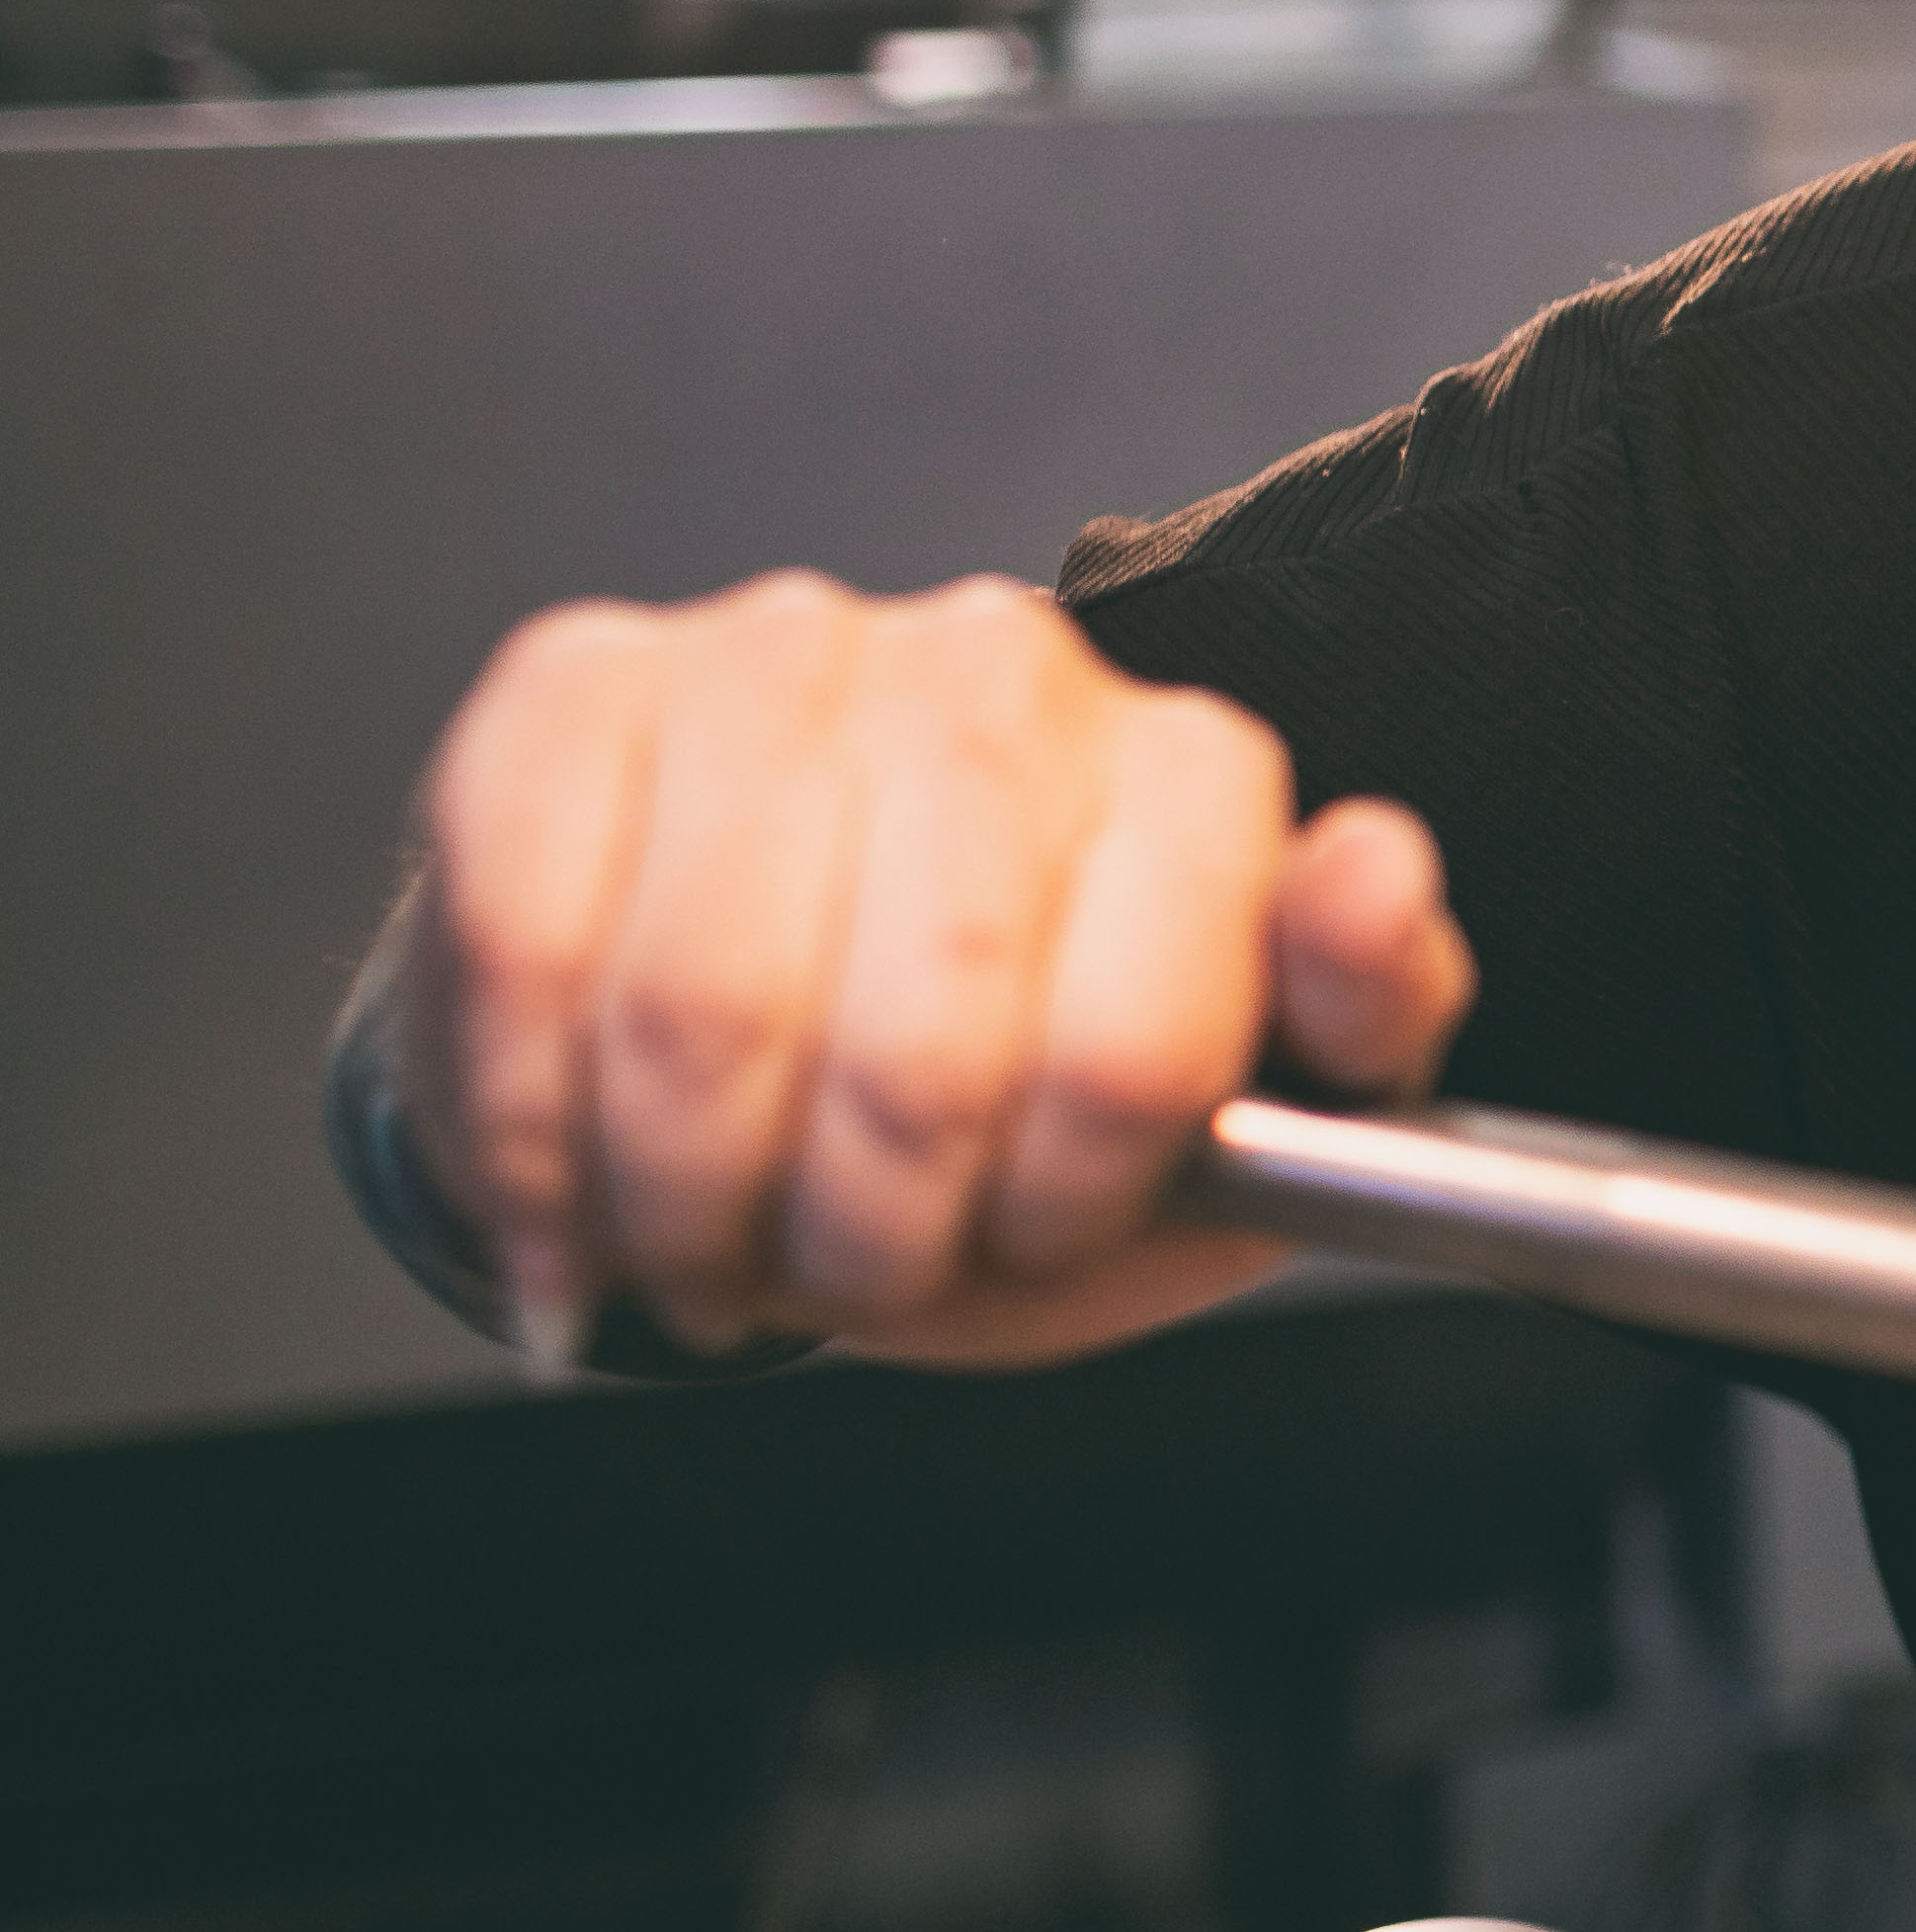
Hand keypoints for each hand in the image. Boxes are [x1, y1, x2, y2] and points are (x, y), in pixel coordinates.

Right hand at [401, 570, 1475, 1367]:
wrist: (778, 1032)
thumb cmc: (1019, 1084)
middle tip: (851, 1270)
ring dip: (696, 1203)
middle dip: (867, 1232)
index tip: (1025, 1234)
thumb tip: (1370, 872)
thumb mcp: (1235, 1107)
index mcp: (1191, 772)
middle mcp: (997, 674)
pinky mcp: (577, 687)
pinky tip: (582, 1189)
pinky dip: (537, 1133)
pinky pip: (529, 953)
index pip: (1136, 1045)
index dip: (1059, 1204)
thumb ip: (1357, 1010)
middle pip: (917, 1048)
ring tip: (723, 1240)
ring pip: (705, 1013)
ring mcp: (780, 661)